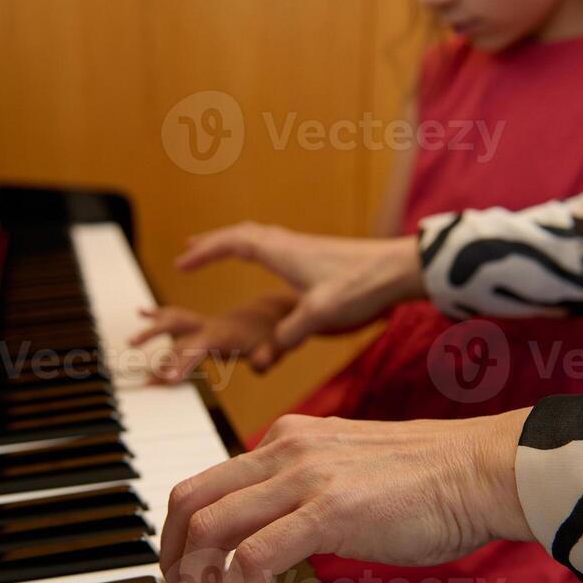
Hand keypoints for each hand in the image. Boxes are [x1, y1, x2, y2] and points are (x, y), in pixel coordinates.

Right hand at [130, 294, 296, 382]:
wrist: (283, 313)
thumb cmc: (279, 335)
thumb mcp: (279, 349)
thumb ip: (268, 357)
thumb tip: (259, 364)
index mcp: (225, 333)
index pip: (197, 346)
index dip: (182, 361)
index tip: (165, 377)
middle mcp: (212, 326)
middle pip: (177, 326)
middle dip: (154, 335)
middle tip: (132, 347)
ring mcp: (208, 325)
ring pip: (174, 321)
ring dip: (152, 328)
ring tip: (130, 341)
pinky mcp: (208, 326)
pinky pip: (181, 319)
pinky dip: (160, 315)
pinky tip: (142, 313)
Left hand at [160, 411, 532, 582]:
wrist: (480, 470)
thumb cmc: (429, 482)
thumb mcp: (346, 474)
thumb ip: (304, 496)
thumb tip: (273, 542)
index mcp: (286, 439)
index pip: (204, 484)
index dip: (180, 537)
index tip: (184, 578)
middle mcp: (284, 449)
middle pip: (189, 503)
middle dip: (171, 562)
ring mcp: (303, 477)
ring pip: (209, 529)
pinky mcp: (327, 510)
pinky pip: (254, 557)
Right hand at [176, 223, 424, 360]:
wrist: (400, 269)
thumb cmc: (361, 287)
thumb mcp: (321, 315)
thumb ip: (291, 332)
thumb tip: (273, 348)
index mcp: (282, 253)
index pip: (233, 244)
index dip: (205, 253)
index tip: (182, 263)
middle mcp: (289, 244)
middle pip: (242, 234)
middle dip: (213, 243)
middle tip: (190, 251)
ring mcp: (304, 248)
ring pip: (260, 236)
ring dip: (235, 242)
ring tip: (219, 249)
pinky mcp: (318, 255)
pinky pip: (276, 244)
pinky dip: (258, 248)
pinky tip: (266, 259)